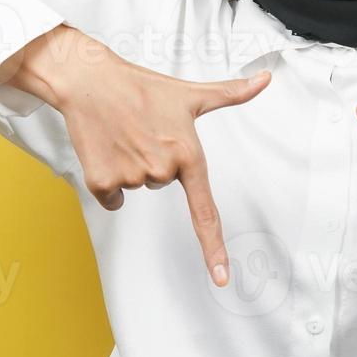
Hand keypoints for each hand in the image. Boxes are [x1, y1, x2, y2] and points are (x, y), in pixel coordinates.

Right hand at [0, 24, 270, 286]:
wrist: (90, 81)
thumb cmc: (141, 86)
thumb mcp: (190, 94)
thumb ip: (231, 92)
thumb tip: (265, 78)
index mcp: (187, 155)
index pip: (205, 212)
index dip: (214, 249)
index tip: (222, 278)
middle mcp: (161, 170)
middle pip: (162, 184)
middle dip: (154, 161)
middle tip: (144, 132)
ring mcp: (130, 177)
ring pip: (137, 187)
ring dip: (131, 165)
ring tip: (124, 134)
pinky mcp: (101, 181)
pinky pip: (111, 197)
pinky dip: (107, 179)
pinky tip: (106, 148)